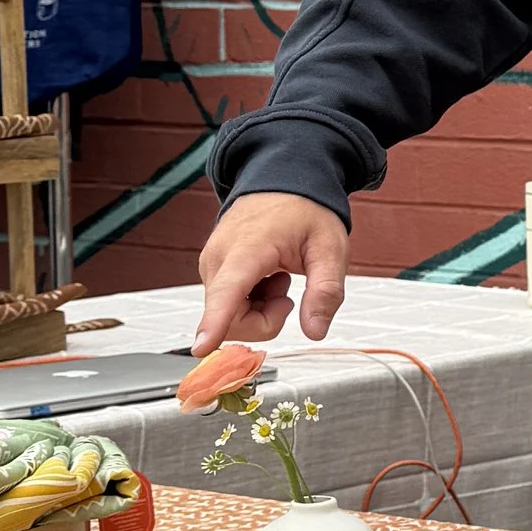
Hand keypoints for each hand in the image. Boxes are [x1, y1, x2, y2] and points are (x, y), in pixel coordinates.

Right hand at [197, 192, 347, 347]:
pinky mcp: (212, 271)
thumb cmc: (305, 210)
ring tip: (279, 278)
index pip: (227, 292)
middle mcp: (219, 259)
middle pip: (231, 320)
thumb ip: (326, 291)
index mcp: (247, 249)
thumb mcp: (331, 248)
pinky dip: (251, 303)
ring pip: (228, 317)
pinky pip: (227, 306)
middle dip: (265, 322)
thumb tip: (315, 331)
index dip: (213, 324)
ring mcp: (211, 266)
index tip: (200, 349)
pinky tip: (266, 279)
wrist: (282, 181)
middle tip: (287, 294)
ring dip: (259, 311)